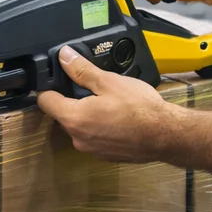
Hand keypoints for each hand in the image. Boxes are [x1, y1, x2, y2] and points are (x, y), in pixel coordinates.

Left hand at [34, 46, 183, 162]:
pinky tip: (116, 117)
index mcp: (74, 118)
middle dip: (71, 99)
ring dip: (87, 113)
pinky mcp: (104, 155)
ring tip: (107, 101)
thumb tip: (64, 56)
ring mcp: (91, 149)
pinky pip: (93, 136)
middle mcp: (78, 138)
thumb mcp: (109, 82)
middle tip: (90, 87)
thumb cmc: (140, 109)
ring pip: (79, 125)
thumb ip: (81, 70)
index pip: (46, 101)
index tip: (55, 78)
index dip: (48, 87)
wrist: (166, 135)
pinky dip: (99, 126)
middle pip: (62, 114)